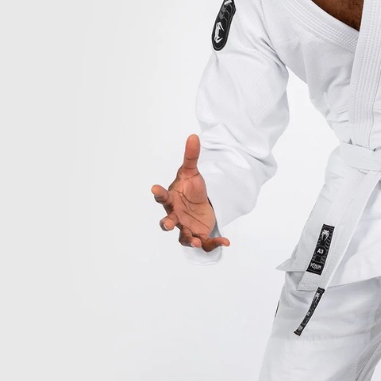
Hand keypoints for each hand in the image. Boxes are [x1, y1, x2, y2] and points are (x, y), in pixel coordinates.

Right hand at [151, 134, 230, 250]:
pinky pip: (204, 244)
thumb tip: (193, 136)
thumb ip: (191, 156)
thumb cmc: (190, 189)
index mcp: (171, 200)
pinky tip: (226, 242)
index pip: (162, 196)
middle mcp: (175, 215)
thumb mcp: (192, 172)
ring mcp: (186, 227)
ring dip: (188, 240)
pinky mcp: (198, 236)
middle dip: (166, 223)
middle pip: (167, 221)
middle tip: (168, 224)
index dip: (158, 192)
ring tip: (194, 241)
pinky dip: (214, 244)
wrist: (201, 204)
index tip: (154, 187)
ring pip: (183, 238)